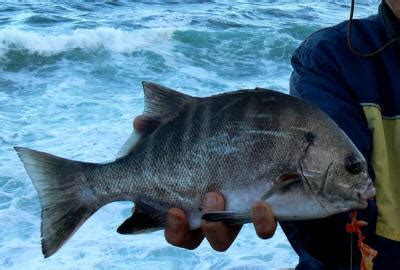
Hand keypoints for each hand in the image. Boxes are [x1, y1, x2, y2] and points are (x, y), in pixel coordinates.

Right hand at [133, 115, 276, 250]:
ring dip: (217, 226)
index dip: (173, 226)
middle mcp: (207, 214)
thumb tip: (139, 121)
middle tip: (196, 201)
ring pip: (221, 240)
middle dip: (186, 228)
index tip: (174, 210)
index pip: (174, 227)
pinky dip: (261, 223)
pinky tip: (261, 204)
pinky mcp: (259, 211)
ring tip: (217, 196)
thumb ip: (162, 122)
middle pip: (192, 240)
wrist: (255, 131)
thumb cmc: (211, 133)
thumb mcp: (187, 123)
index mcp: (186, 201)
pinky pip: (262, 229)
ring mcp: (232, 214)